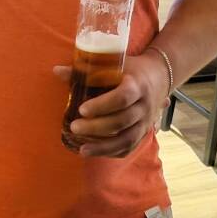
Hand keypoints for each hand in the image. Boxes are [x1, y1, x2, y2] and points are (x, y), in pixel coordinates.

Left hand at [54, 53, 170, 157]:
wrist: (159, 76)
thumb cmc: (130, 69)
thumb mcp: (112, 64)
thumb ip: (86, 70)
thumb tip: (56, 71)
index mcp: (137, 85)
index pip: (122, 97)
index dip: (102, 105)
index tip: (81, 109)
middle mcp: (144, 105)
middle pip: (122, 120)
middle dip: (96, 127)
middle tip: (74, 127)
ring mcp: (146, 121)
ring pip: (128, 139)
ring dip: (104, 147)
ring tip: (81, 150)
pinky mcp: (144, 132)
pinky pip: (130, 147)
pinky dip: (112, 152)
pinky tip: (95, 153)